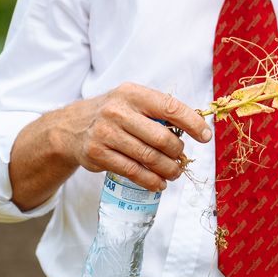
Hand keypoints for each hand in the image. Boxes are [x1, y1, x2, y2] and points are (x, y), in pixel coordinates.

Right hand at [60, 82, 210, 190]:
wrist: (72, 127)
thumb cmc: (115, 113)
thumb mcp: (134, 101)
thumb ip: (160, 110)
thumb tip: (197, 126)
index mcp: (133, 94)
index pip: (170, 107)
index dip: (192, 123)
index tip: (205, 136)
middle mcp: (118, 111)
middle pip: (161, 138)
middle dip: (178, 152)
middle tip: (183, 159)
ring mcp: (106, 133)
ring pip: (148, 157)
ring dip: (168, 169)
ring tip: (175, 173)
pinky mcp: (98, 154)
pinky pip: (132, 171)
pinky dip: (150, 180)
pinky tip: (159, 183)